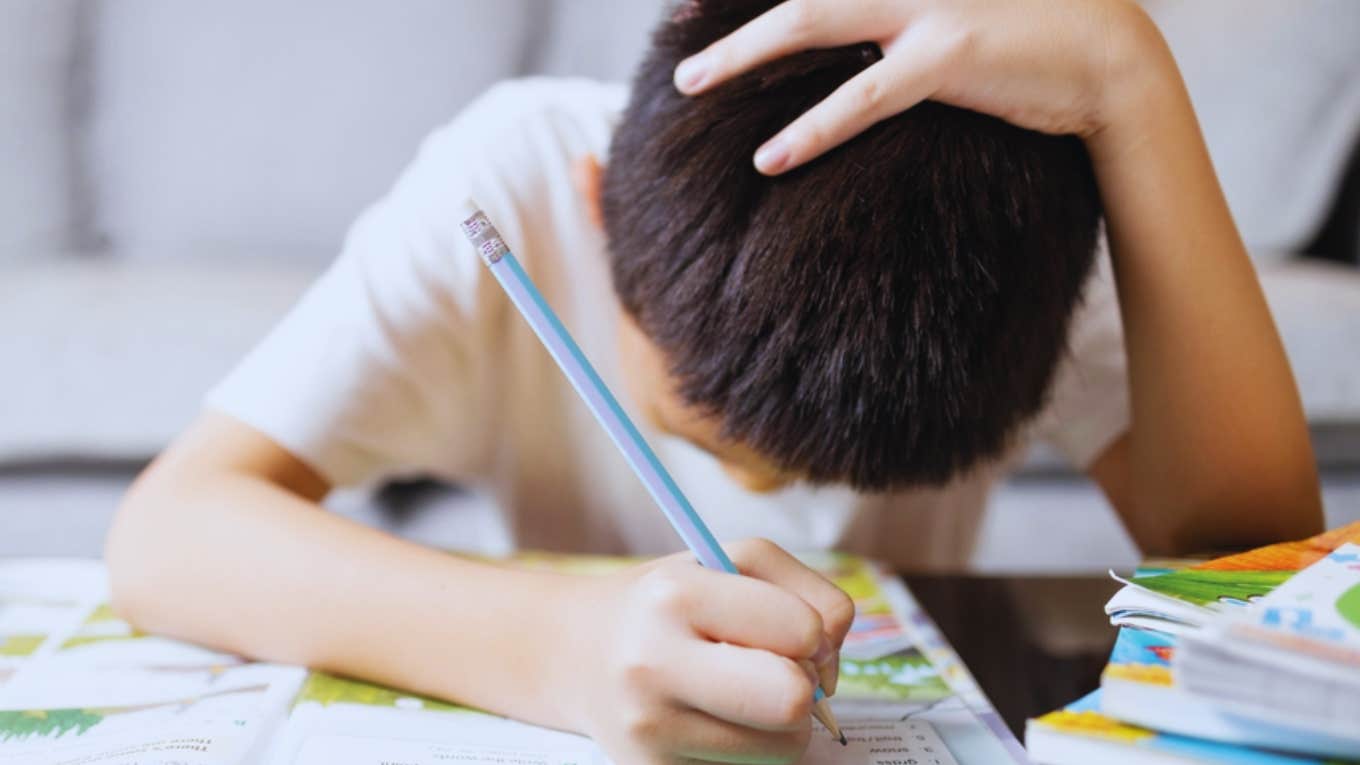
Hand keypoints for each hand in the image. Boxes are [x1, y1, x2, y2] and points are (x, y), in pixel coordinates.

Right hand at [558, 539, 854, 763]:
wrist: (576, 653)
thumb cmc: (671, 602)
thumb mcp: (731, 562)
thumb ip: (807, 592)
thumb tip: (830, 666)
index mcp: (674, 596)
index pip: (801, 630)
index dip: (812, 633)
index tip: (787, 631)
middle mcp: (652, 665)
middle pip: (792, 702)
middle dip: (803, 690)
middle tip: (778, 673)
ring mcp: (648, 732)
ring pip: (782, 751)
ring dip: (778, 727)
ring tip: (738, 697)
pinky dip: (746, 754)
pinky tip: (711, 726)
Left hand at [673, 0, 1168, 173]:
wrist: (1110, 56)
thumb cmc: (1025, 29)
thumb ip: (889, 8)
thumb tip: (836, 37)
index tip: (691, 2)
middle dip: (726, 4)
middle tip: (673, 33)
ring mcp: (929, 1)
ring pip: (811, 18)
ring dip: (742, 53)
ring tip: (691, 85)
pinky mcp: (950, 54)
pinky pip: (863, 96)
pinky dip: (812, 129)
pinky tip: (769, 159)